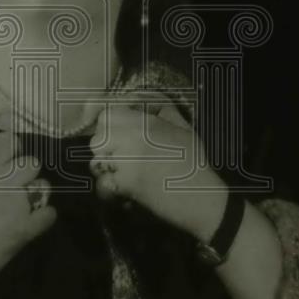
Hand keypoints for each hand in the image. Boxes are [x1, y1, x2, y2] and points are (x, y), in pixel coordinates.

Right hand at [0, 132, 55, 298]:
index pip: (9, 141)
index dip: (11, 149)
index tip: (8, 158)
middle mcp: (2, 180)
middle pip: (31, 162)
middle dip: (25, 172)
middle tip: (14, 184)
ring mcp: (16, 205)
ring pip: (43, 186)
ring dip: (35, 193)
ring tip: (23, 203)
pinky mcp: (25, 229)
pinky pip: (49, 214)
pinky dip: (42, 217)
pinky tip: (31, 220)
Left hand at [89, 100, 226, 241]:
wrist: (202, 199)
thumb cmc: (194, 162)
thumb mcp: (182, 127)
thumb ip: (160, 107)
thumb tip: (140, 100)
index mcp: (145, 123)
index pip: (106, 115)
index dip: (109, 123)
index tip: (117, 132)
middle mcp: (131, 140)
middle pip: (97, 139)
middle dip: (105, 146)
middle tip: (121, 154)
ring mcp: (125, 164)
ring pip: (96, 161)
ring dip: (106, 166)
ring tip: (124, 170)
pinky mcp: (123, 186)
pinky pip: (102, 183)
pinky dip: (109, 187)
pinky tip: (124, 187)